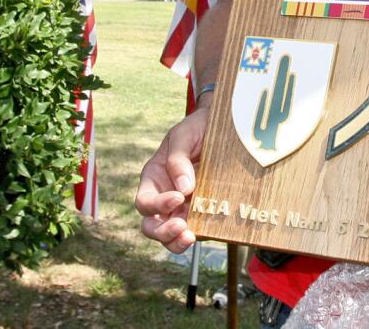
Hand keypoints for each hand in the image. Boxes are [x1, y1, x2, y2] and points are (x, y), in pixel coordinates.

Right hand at [135, 104, 209, 253]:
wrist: (223, 126)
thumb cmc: (196, 129)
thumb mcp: (183, 136)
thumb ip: (178, 159)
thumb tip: (183, 189)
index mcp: (154, 179)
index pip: (145, 202)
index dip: (157, 204)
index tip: (179, 196)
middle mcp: (165, 198)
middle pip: (152, 226)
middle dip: (163, 232)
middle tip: (182, 228)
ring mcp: (184, 208)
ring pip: (171, 235)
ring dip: (177, 242)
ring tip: (191, 238)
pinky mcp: (203, 212)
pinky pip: (198, 229)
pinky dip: (201, 234)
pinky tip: (211, 231)